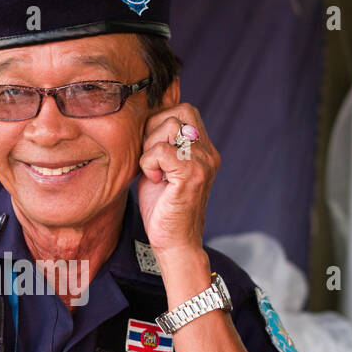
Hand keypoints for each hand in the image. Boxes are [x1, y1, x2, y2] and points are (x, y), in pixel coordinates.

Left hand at [137, 102, 219, 257]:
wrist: (174, 242)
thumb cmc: (162, 207)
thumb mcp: (160, 167)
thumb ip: (159, 142)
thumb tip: (143, 117)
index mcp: (203, 148)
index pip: (184, 109)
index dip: (159, 121)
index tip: (151, 150)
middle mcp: (208, 152)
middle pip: (178, 112)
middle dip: (153, 130)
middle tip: (150, 159)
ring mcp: (203, 162)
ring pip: (169, 127)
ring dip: (150, 148)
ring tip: (154, 172)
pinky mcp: (192, 175)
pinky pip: (161, 150)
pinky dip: (148, 163)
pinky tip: (154, 180)